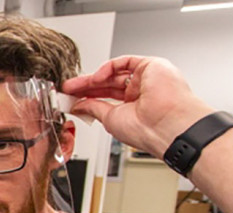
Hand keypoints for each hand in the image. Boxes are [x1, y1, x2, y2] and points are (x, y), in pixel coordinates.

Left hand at [62, 56, 213, 157]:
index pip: (106, 97)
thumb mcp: (109, 119)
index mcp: (134, 107)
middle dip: (86, 86)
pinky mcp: (152, 66)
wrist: (164, 126)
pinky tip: (96, 78)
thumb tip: (78, 104)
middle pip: (109, 83)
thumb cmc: (145, 130)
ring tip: (74, 85)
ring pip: (115, 72)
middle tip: (67, 89)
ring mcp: (146, 78)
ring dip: (92, 78)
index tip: (71, 98)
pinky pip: (125, 61)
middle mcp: (141, 91)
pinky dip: (108, 67)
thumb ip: (93, 107)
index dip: (87, 96)